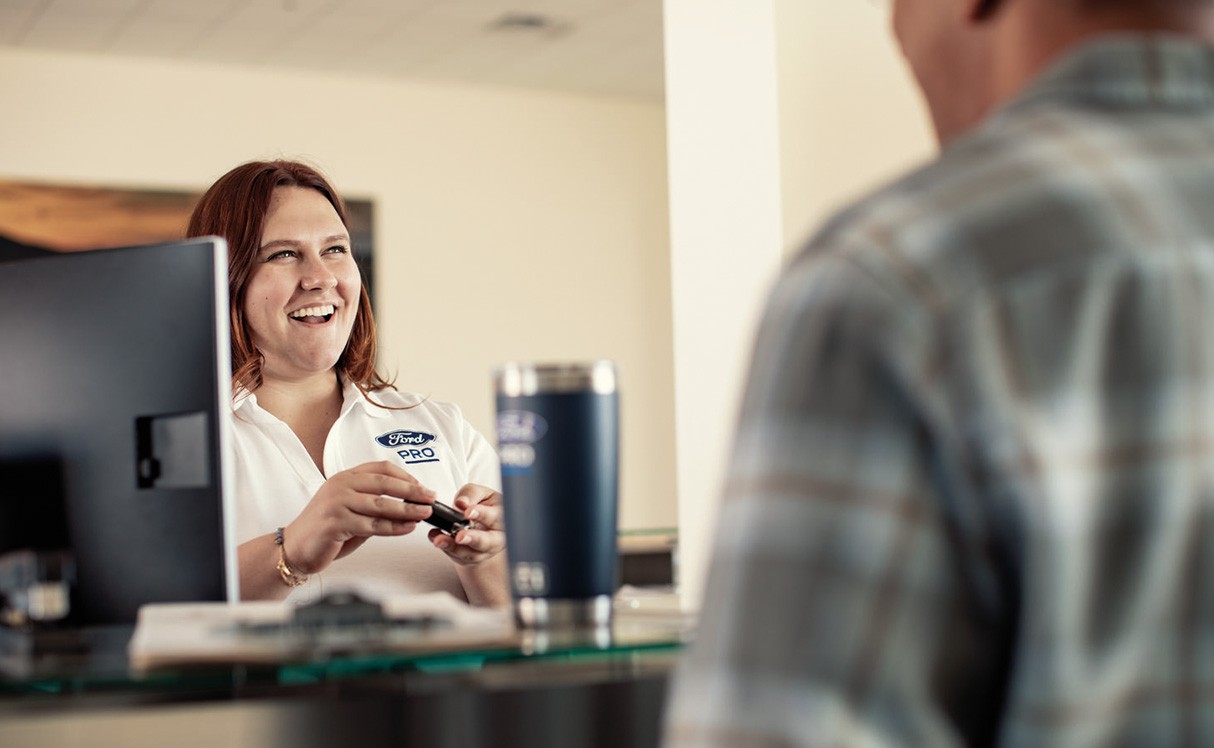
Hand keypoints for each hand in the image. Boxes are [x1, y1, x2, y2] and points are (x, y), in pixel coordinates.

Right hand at [283, 460, 435, 574]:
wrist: (295, 548)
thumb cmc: (326, 529)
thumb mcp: (352, 510)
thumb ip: (374, 505)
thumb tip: (409, 506)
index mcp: (345, 477)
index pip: (381, 468)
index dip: (406, 476)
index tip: (422, 486)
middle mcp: (341, 485)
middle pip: (385, 483)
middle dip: (412, 491)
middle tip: (430, 497)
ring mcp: (337, 502)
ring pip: (382, 505)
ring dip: (407, 509)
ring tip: (425, 513)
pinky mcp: (336, 522)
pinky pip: (372, 526)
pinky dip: (394, 527)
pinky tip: (408, 528)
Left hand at [428, 483, 505, 565]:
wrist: (483, 525)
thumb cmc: (484, 506)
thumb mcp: (481, 494)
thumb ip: (472, 494)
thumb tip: (462, 502)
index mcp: (502, 517)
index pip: (495, 517)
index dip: (482, 514)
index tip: (467, 512)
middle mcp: (495, 537)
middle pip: (487, 542)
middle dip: (472, 539)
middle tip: (459, 536)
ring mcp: (482, 551)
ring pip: (470, 553)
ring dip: (454, 547)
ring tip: (440, 540)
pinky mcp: (469, 558)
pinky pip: (457, 556)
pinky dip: (445, 548)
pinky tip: (436, 538)